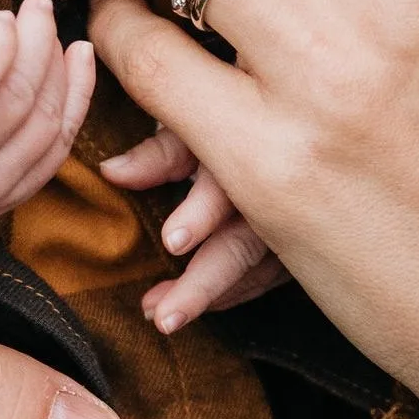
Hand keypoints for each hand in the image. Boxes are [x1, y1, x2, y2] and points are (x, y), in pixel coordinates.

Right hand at [0, 0, 96, 231]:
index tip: (2, 16)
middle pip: (15, 98)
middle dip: (37, 43)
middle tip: (39, 7)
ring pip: (43, 122)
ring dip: (58, 69)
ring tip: (51, 31)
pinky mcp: (12, 194)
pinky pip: (58, 147)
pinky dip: (76, 100)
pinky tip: (78, 60)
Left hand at [100, 121, 285, 331]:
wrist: (301, 113)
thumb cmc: (236, 102)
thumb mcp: (199, 115)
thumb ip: (161, 149)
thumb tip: (112, 174)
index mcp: (251, 142)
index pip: (227, 181)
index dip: (200, 210)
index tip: (172, 242)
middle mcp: (280, 185)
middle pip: (245, 241)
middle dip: (203, 283)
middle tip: (163, 316)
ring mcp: (299, 216)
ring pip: (259, 267)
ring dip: (213, 294)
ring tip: (163, 315)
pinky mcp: (306, 237)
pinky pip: (273, 274)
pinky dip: (238, 291)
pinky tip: (207, 304)